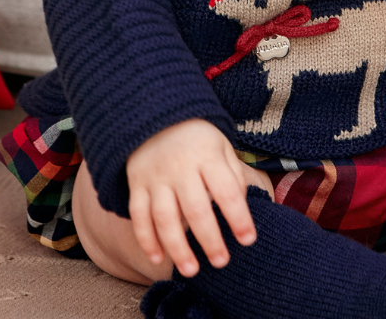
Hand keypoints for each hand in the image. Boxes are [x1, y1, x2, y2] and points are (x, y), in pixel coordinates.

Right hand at [125, 118, 256, 276]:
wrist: (155, 114)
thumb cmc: (197, 138)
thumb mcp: (221, 146)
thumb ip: (233, 174)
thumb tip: (242, 207)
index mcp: (208, 155)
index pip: (227, 191)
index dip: (239, 217)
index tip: (248, 240)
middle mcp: (181, 167)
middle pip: (196, 210)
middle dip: (210, 240)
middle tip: (222, 263)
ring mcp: (156, 177)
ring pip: (165, 218)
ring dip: (178, 248)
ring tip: (191, 271)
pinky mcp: (137, 184)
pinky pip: (139, 216)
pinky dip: (146, 240)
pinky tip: (158, 258)